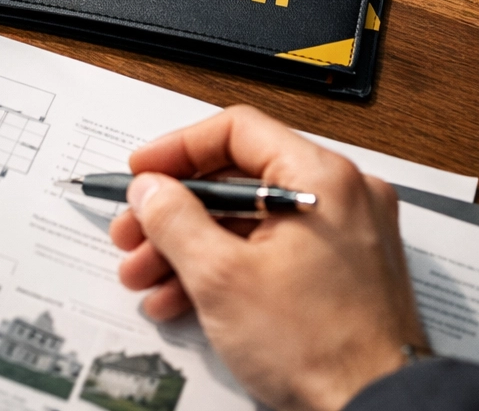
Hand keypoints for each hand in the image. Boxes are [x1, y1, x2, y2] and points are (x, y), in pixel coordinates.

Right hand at [109, 105, 426, 410]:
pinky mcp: (341, 273)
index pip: (237, 131)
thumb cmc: (320, 347)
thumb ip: (174, 220)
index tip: (142, 173)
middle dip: (174, 213)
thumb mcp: (221, 277)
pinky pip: (272, 253)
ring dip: (190, 247)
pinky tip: (182, 299)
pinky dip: (227, 268)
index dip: (177, 149)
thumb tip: (150, 189)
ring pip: (250, 222)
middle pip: (237, 181)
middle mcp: (341, 197)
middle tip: (133, 234)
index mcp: (322, 178)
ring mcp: (345, 236)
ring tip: (146, 277)